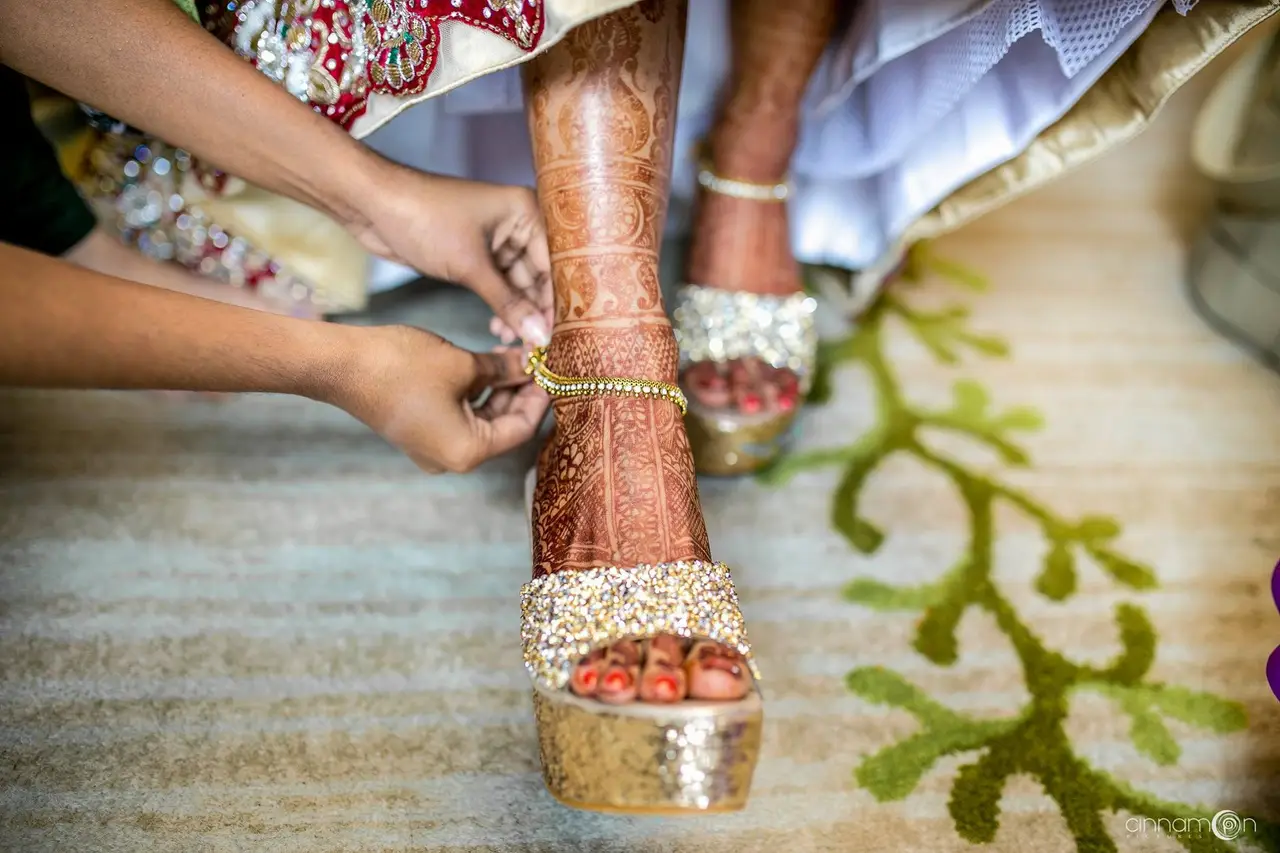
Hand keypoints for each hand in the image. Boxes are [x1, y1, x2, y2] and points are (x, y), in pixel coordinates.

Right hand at [329, 324, 548, 473]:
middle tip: (538, 360)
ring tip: (516, 357)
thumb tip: (530, 363)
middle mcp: (451, 459)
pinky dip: (477, 394)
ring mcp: (434, 447)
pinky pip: (461, 416)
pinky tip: (489, 365)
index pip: (521, 428)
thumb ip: (502, 368)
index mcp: (467, 452)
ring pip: (482, 420)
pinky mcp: (421, 432)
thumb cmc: (400, 366)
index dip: (540, 396)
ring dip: (500, 390)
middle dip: (521, 392)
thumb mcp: (462, 364)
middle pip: (503, 427)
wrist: (341, 364)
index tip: (553, 369)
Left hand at [350, 162, 553, 348]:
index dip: (558, 301)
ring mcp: (498, 241)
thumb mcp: (470, 266)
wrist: (373, 205)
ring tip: (514, 342)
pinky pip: (501, 287)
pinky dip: (501, 308)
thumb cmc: (424, 218)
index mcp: (526, 211)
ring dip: (518, 314)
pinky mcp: (478, 256)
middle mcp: (518, 224)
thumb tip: (539, 336)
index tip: (560, 335)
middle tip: (538, 347)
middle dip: (538, 311)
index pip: (557, 263)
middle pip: (542, 276)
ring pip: (521, 286)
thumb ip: (508, 304)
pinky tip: (499, 329)